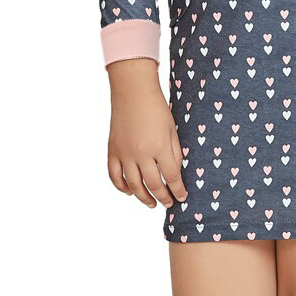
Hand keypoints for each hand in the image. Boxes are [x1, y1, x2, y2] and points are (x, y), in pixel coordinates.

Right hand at [106, 59, 188, 207]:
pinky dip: (121, 187)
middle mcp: (141, 153)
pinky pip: (114, 176)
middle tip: (168, 204)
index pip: (172, 177)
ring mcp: (124, 153)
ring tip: (152, 203)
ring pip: (133, 185)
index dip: (178, 190)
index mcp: (160, 147)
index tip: (182, 197)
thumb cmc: (156, 109)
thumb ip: (174, 154)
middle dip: (163, 197)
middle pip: (153, 185)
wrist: (133, 92)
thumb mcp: (172, 130)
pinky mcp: (112, 151)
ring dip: (143, 198)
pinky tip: (130, 192)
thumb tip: (174, 175)